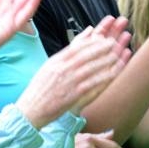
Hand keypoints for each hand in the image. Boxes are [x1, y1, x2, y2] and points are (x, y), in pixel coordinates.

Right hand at [15, 16, 131, 128]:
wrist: (31, 110)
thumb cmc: (40, 88)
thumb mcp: (49, 66)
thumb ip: (66, 52)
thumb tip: (81, 38)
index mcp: (55, 62)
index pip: (76, 48)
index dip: (92, 42)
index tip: (105, 38)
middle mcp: (61, 70)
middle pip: (85, 56)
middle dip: (101, 49)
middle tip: (115, 43)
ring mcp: (67, 83)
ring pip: (91, 69)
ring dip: (105, 62)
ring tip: (117, 56)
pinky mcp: (73, 96)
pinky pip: (91, 85)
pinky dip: (103, 78)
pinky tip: (113, 74)